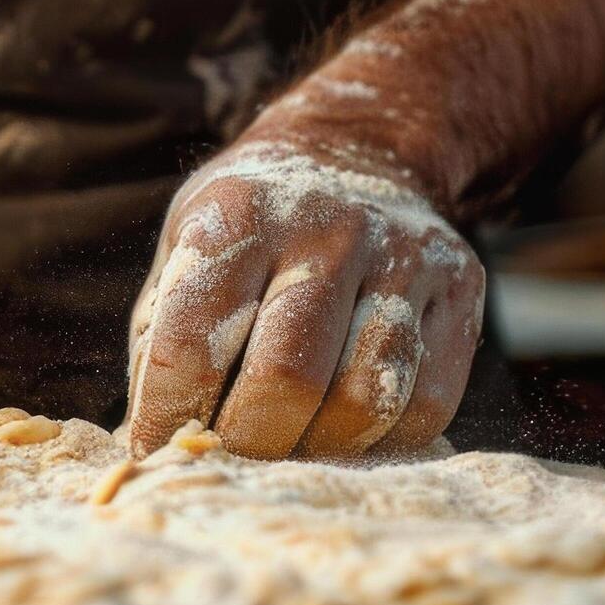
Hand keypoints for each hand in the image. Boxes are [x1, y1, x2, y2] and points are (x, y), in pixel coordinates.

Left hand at [123, 143, 485, 457]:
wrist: (360, 149)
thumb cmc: (252, 226)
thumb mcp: (186, 248)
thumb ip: (161, 341)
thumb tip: (144, 451)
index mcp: (241, 214)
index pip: (194, 341)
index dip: (167, 413)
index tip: (156, 447)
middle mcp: (328, 228)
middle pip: (286, 381)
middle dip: (247, 442)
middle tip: (230, 455)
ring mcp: (403, 255)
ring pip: (366, 400)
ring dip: (318, 448)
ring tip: (289, 444)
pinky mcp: (460, 286)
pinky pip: (428, 403)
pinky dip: (381, 442)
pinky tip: (347, 429)